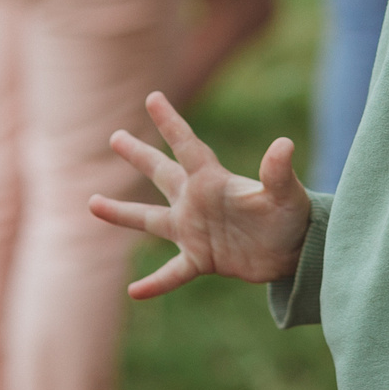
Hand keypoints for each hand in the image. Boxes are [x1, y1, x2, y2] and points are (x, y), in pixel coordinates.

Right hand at [87, 93, 311, 297]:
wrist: (296, 251)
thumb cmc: (292, 215)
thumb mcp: (286, 194)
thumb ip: (278, 172)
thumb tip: (284, 144)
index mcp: (213, 180)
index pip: (186, 146)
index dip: (170, 123)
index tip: (152, 98)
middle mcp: (197, 201)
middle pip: (161, 173)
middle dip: (139, 155)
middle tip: (116, 136)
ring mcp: (194, 230)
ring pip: (150, 220)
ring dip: (123, 214)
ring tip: (92, 203)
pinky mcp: (200, 259)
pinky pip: (171, 273)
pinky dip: (154, 283)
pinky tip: (134, 291)